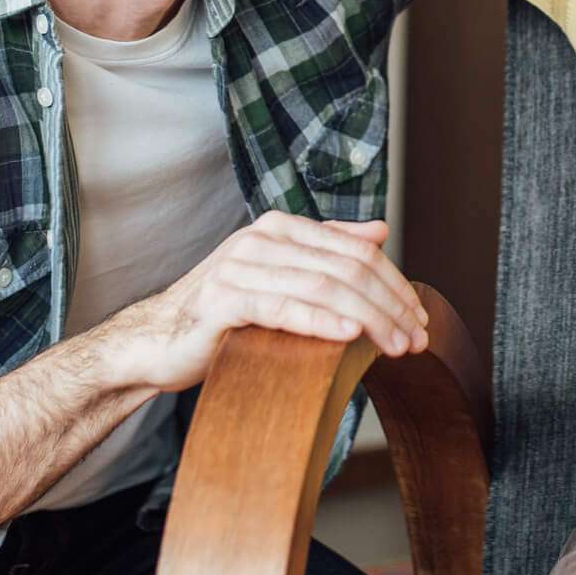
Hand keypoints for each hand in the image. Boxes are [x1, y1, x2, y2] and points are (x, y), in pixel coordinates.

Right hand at [104, 213, 427, 392]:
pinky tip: (350, 336)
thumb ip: (327, 249)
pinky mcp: (223, 300)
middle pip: (346, 268)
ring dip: (368, 318)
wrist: (156, 341)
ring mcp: (239, 267)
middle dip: (389, 305)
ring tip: (395, 347)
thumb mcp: (281, 275)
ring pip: (323, 287)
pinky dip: (321, 321)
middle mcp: (261, 239)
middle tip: (416, 340)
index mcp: (280, 228)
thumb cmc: (223, 312)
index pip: (355, 250)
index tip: (419, 318)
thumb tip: (380, 230)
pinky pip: (283, 308)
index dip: (394, 284)